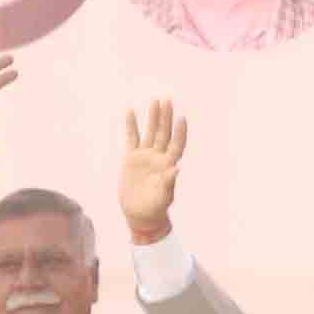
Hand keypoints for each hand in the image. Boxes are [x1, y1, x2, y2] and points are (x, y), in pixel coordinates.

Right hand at [119, 99, 190, 244]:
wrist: (139, 213)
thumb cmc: (155, 208)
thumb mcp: (163, 197)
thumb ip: (168, 183)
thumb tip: (176, 169)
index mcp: (168, 165)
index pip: (176, 144)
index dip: (180, 132)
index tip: (182, 118)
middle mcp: (158, 157)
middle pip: (164, 133)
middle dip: (166, 117)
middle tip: (168, 100)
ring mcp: (145, 156)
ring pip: (150, 132)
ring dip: (153, 117)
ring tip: (155, 100)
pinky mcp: (131, 158)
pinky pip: (132, 138)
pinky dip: (131, 125)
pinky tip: (131, 111)